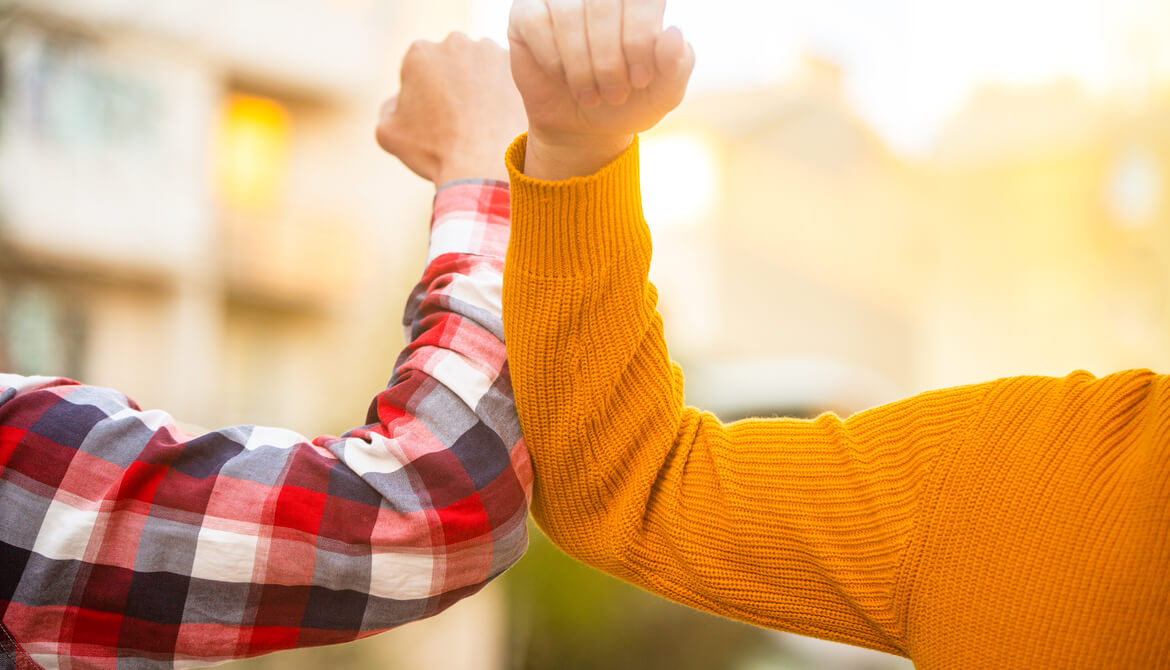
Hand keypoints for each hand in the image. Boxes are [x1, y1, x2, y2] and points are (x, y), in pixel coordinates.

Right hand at [376, 33, 525, 185]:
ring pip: (479, 67)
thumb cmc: (434, 151)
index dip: (422, 95)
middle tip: (457, 119)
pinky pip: (505, 77)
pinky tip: (498, 117)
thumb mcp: (388, 133)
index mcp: (419, 53)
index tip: (432, 117)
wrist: (484, 167)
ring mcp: (490, 52)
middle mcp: (455, 43)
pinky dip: (502, 92)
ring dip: (478, 85)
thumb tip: (401, 99)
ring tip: (480, 120)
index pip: (418, 70)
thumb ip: (388, 108)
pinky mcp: (518, 68)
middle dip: (451, 84)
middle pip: (450, 63)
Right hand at [508, 0, 693, 179]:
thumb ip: (677, 65)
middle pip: (604, 3)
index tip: (640, 79)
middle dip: (610, 58)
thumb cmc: (627, 99)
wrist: (584, 125)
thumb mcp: (662, 93)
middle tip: (615, 93)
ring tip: (591, 94)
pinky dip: (554, 60)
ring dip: (582, 65)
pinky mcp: (526, 11)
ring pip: (569, 14)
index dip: (640, 38)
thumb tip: (673, 34)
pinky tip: (563, 77)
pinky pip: (537, 24)